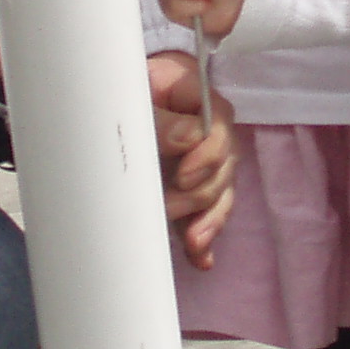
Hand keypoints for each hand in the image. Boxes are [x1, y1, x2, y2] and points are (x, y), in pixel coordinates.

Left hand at [148, 52, 237, 269]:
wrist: (126, 95)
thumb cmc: (132, 90)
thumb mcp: (140, 94)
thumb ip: (160, 117)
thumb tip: (185, 138)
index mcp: (204, 102)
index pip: (219, 130)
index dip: (206, 156)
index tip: (182, 176)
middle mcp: (215, 134)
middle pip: (223, 169)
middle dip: (198, 195)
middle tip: (169, 208)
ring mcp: (209, 162)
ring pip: (220, 195)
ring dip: (206, 221)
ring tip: (191, 242)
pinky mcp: (197, 187)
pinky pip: (208, 215)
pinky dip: (205, 239)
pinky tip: (201, 258)